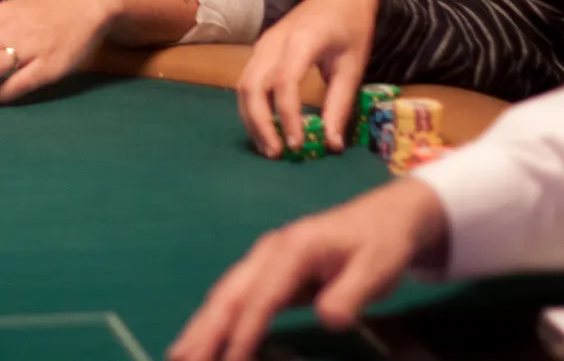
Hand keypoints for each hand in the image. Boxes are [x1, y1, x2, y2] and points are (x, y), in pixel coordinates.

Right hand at [167, 180, 448, 360]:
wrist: (386, 216)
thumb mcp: (378, 268)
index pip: (262, 296)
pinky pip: (235, 297)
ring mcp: (265, 260)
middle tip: (181, 360)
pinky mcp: (267, 271)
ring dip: (200, 326)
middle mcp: (270, 250)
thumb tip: (327, 319)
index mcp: (295, 248)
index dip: (245, 331)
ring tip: (177, 354)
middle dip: (204, 330)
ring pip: (224, 294)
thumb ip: (352, 293)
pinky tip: (201, 339)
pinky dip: (214, 319)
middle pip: (229, 293)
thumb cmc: (381, 243)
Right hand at [237, 0, 377, 158]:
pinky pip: (247, 81)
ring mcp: (263, 44)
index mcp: (303, 40)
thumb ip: (340, 104)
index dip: (287, 116)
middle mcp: (274, 41)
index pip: (284, 81)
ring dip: (252, 119)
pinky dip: (252, 107)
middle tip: (277, 154)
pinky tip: (266, 128)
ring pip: (243, 85)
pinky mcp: (260, 51)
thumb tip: (332, 144)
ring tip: (270, 148)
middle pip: (253, 85)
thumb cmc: (351, 29)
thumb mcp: (354, 66)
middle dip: (260, 123)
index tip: (298, 144)